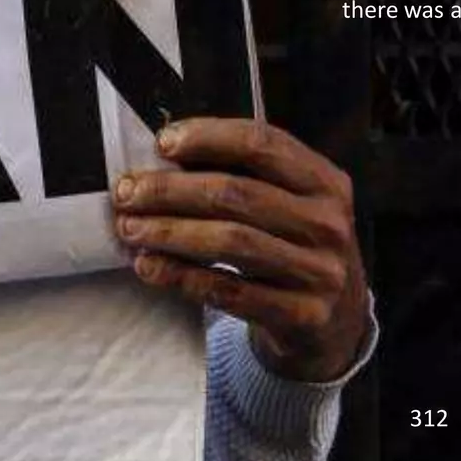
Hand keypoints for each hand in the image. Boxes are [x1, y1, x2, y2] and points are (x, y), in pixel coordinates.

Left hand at [113, 118, 369, 383]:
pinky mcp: (303, 315)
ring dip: (169, 232)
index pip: (262, 144)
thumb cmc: (292, 246)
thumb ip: (240, 176)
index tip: (161, 142)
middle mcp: (328, 223)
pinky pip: (230, 291)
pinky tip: (149, 267)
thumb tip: (160, 159)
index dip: (208, 137)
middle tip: (126, 193)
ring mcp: (319, 271)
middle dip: (171, 190)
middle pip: (237, 194)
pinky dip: (182, 276)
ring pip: (231, 241)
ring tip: (129, 229)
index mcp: (324, 182)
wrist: (334, 323)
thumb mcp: (286, 204)